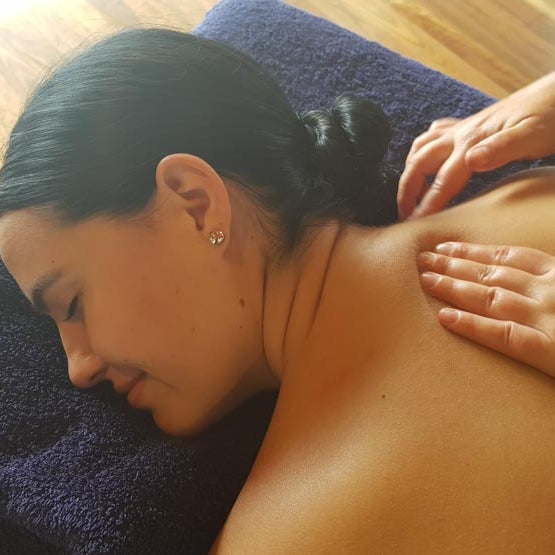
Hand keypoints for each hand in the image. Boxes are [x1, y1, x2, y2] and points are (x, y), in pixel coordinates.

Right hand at [398, 71, 554, 220]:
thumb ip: (501, 149)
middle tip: (402, 215)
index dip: (425, 204)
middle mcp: (460, 134)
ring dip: (410, 170)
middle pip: (419, 163)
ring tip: (412, 192)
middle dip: (406, 190)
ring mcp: (462, 128)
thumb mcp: (532, 135)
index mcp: (472, 141)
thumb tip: (470, 161)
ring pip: (421, 147)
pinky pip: (434, 136)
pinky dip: (422, 149)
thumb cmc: (550, 116)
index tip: (413, 225)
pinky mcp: (468, 126)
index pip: (442, 180)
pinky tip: (425, 158)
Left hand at [416, 241, 554, 377]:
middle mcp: (551, 293)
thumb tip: (520, 286)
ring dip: (454, 287)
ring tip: (424, 280)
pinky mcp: (552, 351)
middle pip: (492, 275)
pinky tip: (444, 318)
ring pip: (491, 298)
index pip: (511, 258)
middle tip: (421, 259)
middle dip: (452, 265)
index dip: (474, 252)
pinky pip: (505, 336)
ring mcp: (551, 320)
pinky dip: (473, 325)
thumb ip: (548, 291)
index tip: (444, 248)